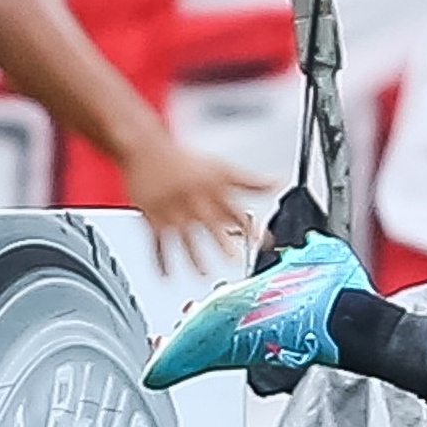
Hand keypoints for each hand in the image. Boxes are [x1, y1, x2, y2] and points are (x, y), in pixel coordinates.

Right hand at [120, 136, 257, 274]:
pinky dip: (160, 262)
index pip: (237, 212)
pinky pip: (157, 244)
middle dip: (224, 243)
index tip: (260, 241)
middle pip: (212, 225)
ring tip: (203, 272)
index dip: (251, 227)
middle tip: (234, 259)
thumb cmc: (186, 161)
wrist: (147, 151)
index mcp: (213, 192)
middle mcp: (195, 203)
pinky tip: (166, 275)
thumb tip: (280, 181)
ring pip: (186, 239)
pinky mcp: (154, 219)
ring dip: (195, 257)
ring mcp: (173, 212)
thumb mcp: (222, 167)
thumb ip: (251, 181)